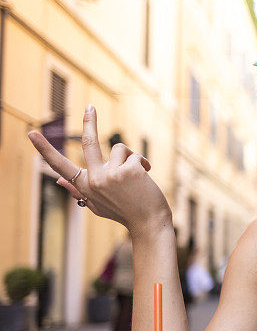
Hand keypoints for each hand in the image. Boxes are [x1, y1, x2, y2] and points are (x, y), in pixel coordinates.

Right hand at [27, 105, 171, 234]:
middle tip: (90, 107)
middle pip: (88, 142)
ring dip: (131, 158)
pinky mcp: (128, 170)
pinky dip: (143, 164)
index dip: (44, 149)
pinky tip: (146, 178)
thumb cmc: (125, 213)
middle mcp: (94, 179)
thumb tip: (59, 181)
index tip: (31, 133)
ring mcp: (110, 175)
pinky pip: (135, 155)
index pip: (60, 166)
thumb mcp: (99, 205)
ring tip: (138, 177)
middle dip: (89, 122)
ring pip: (120, 149)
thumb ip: (80, 191)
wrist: (149, 223)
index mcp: (84, 186)